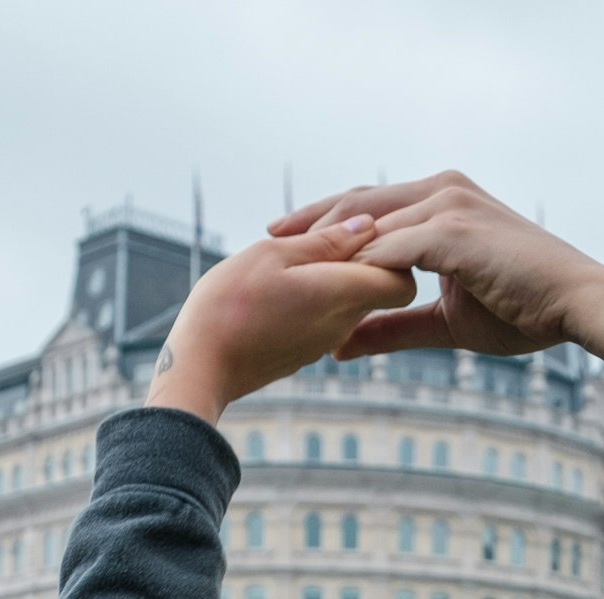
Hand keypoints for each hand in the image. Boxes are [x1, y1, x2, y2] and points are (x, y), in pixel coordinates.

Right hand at [143, 220, 416, 426]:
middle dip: (360, 257)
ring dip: (332, 275)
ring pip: (349, 300)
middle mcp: (344, 323)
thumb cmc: (231, 304)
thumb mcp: (273, 254)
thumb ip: (326, 241)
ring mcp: (325, 341)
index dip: (390, 253)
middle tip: (317, 235)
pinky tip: (279, 285)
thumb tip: (369, 226)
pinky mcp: (305, 350)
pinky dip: (314, 296)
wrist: (200, 366)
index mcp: (343, 294)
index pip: (402, 279)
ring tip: (290, 258)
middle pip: (378, 287)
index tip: (355, 234)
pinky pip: (326, 316)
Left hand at [274, 172, 603, 360]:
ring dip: (329, 250)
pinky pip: (391, 248)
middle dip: (309, 223)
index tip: (283, 242)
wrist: (576, 306)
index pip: (367, 205)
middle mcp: (442, 190)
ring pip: (369, 224)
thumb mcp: (443, 320)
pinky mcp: (454, 228)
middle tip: (267, 242)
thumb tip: (339, 343)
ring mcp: (448, 204)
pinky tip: (331, 290)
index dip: (323, 223)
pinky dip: (360, 270)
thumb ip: (391, 324)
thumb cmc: (523, 309)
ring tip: (289, 271)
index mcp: (442, 200)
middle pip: (357, 203)